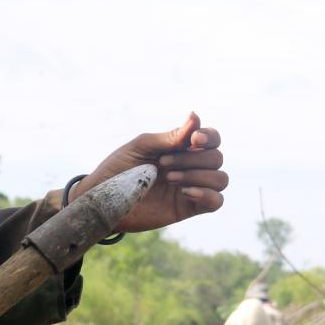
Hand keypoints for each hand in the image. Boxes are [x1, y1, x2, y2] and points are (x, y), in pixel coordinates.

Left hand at [68, 112, 226, 232]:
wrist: (103, 201)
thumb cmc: (118, 169)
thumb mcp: (141, 147)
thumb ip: (169, 136)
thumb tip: (195, 116)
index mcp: (180, 148)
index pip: (211, 138)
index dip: (210, 136)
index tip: (193, 139)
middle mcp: (190, 167)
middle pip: (216, 157)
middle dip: (192, 158)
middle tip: (162, 164)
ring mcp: (191, 187)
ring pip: (221, 179)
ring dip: (198, 176)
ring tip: (169, 178)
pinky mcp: (188, 208)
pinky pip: (216, 202)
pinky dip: (207, 195)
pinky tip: (186, 193)